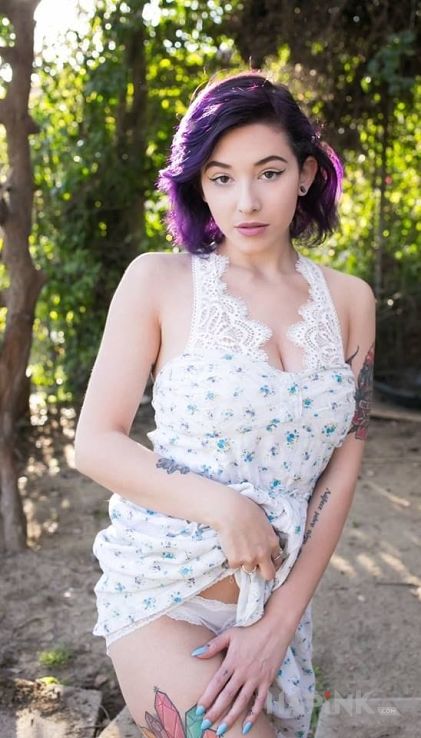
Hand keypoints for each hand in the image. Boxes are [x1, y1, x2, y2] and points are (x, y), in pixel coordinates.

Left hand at [191, 618, 289, 735]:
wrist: (275, 630)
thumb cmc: (250, 631)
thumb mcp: (230, 634)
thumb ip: (212, 646)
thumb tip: (195, 654)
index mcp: (232, 661)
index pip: (217, 683)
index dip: (207, 697)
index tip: (198, 710)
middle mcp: (243, 672)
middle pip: (227, 696)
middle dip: (215, 712)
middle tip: (205, 725)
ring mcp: (256, 678)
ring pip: (242, 702)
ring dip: (231, 717)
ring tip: (222, 730)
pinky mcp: (267, 681)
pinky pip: (260, 702)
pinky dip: (253, 715)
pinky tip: (246, 726)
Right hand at [215, 495, 283, 581]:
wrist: (230, 510)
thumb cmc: (246, 510)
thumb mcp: (265, 523)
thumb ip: (267, 538)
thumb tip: (264, 544)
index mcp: (273, 543)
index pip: (277, 560)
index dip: (270, 559)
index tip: (264, 557)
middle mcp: (264, 554)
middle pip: (269, 575)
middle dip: (263, 571)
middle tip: (254, 563)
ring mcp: (249, 559)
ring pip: (249, 569)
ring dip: (244, 562)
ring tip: (238, 547)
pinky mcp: (235, 561)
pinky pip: (234, 565)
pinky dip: (231, 558)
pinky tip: (230, 545)